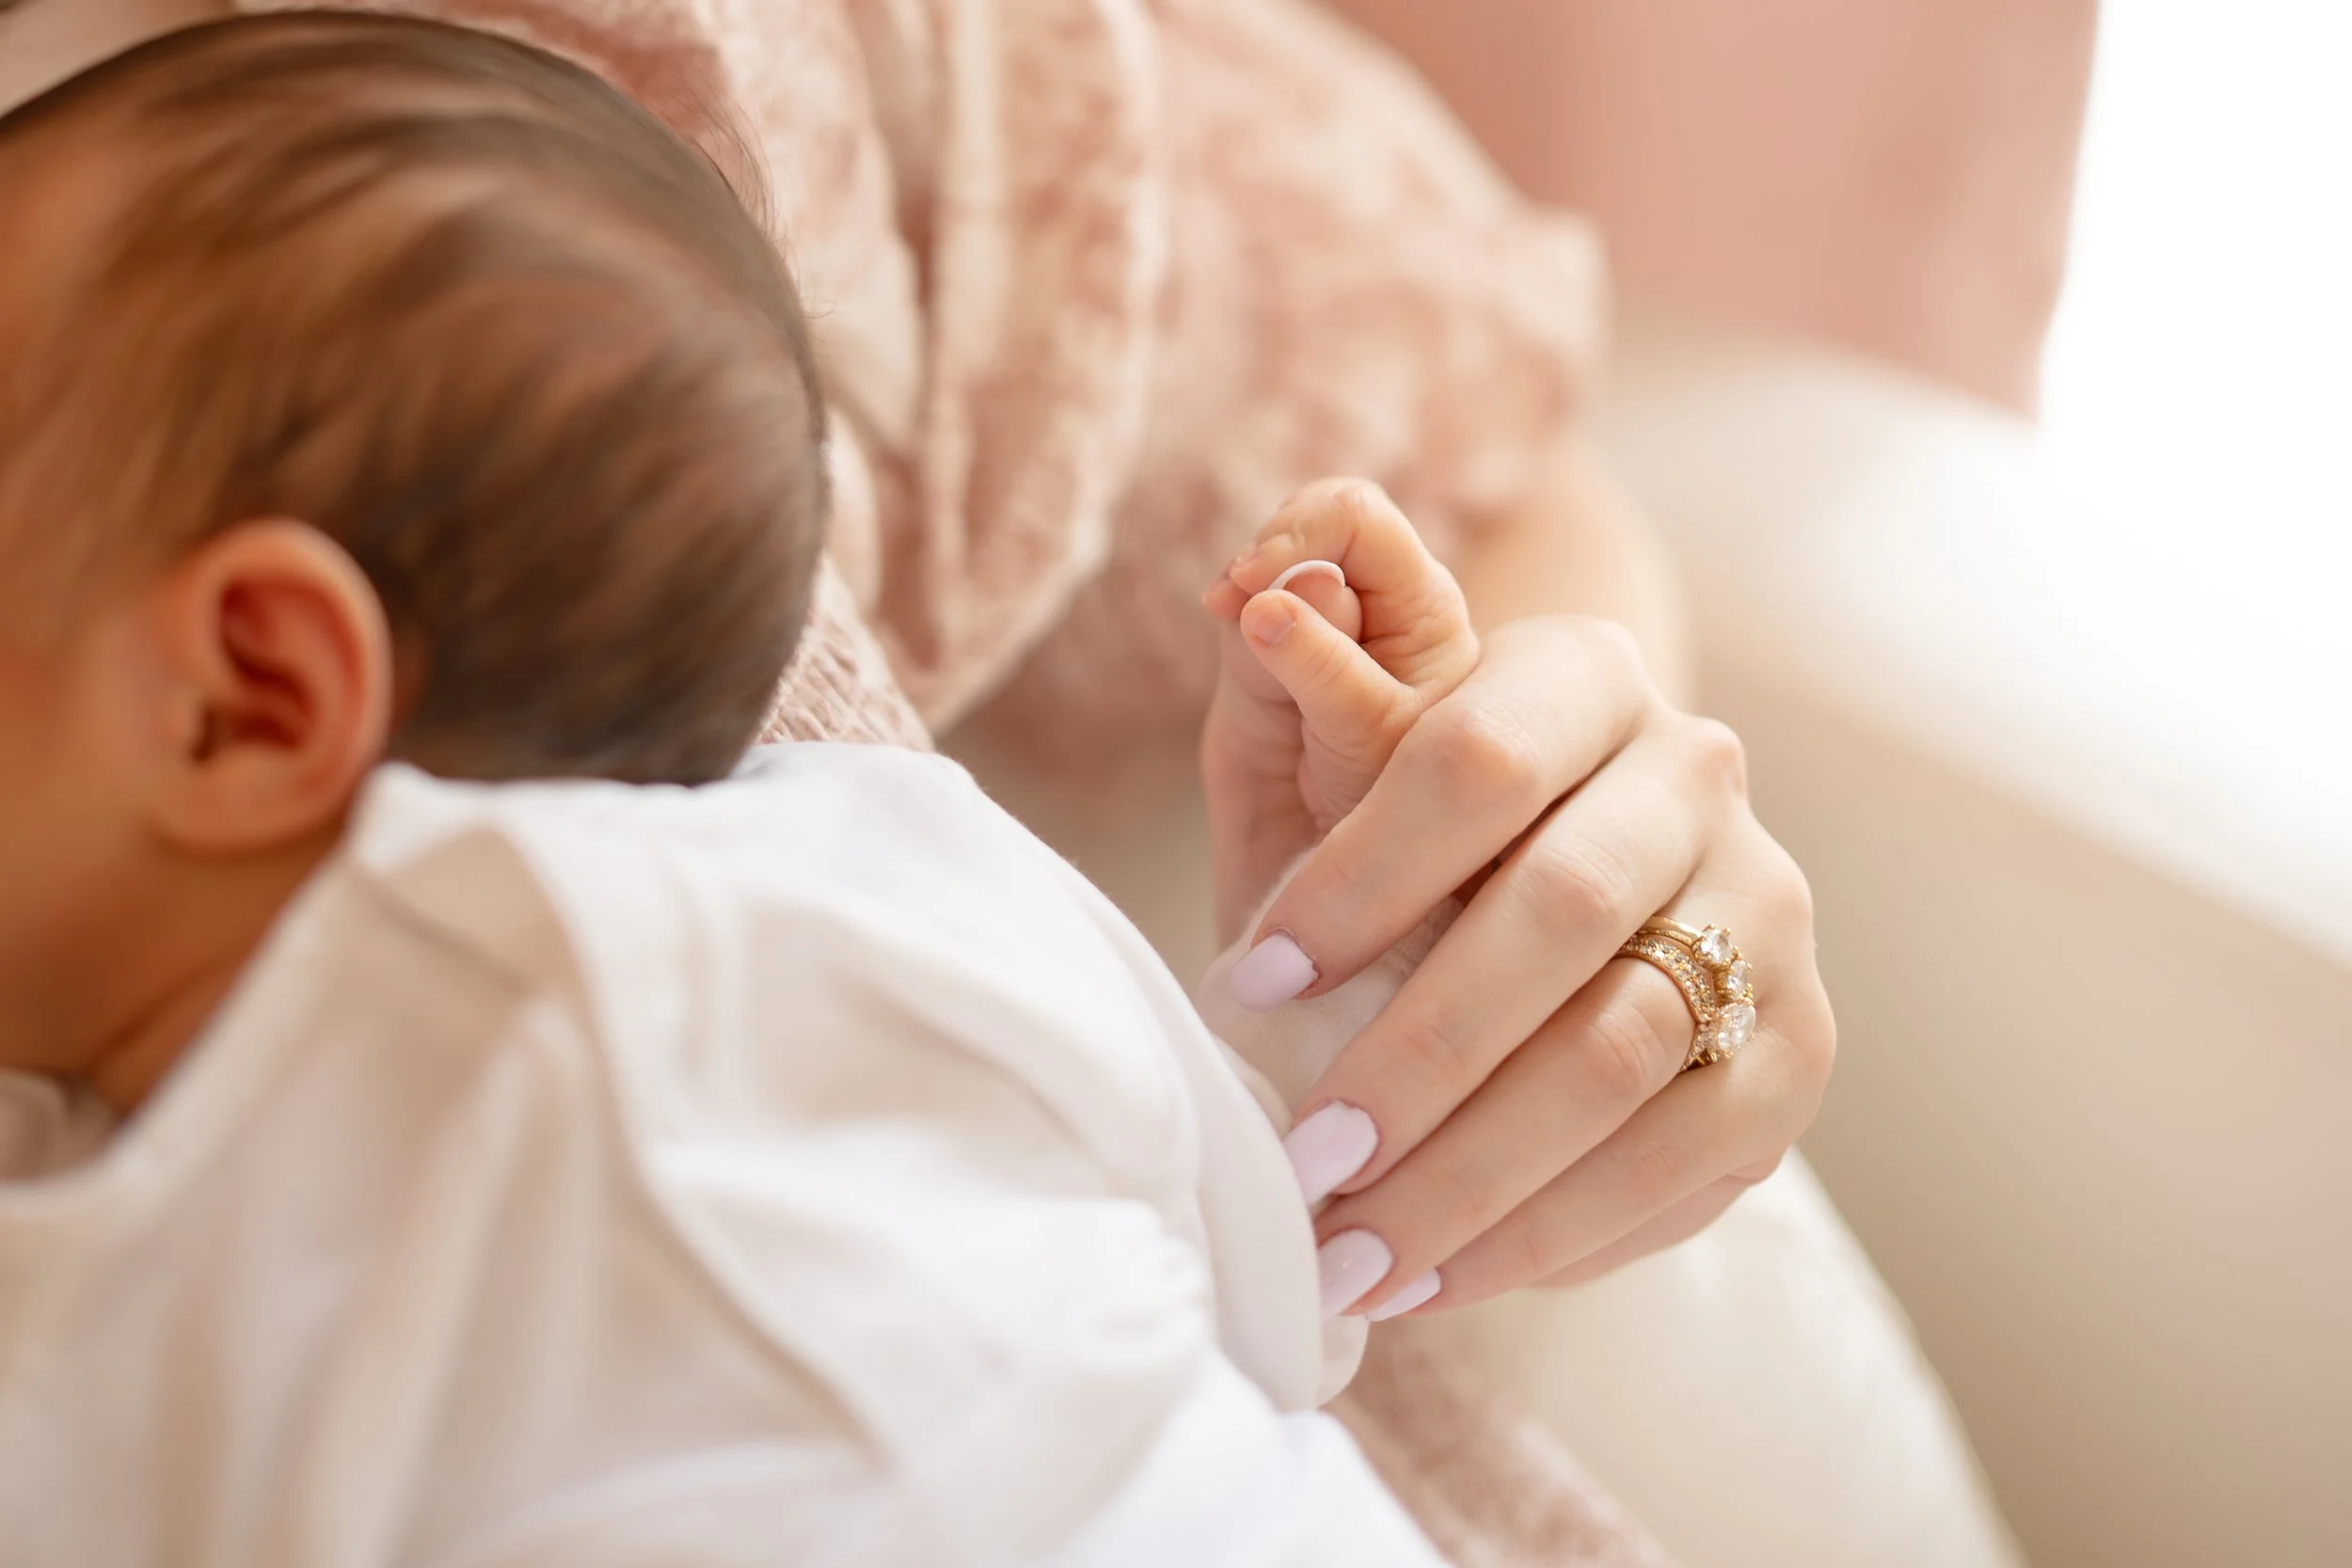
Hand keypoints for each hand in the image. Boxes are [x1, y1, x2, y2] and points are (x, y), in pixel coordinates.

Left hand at [1204, 480, 1833, 1317]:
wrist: (1532, 943)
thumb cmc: (1395, 852)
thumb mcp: (1324, 773)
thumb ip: (1300, 688)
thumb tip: (1263, 588)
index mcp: (1577, 676)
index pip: (1478, 756)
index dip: (1359, 875)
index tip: (1248, 981)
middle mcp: (1696, 772)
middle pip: (1563, 911)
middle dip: (1417, 1053)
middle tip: (1304, 1158)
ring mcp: (1767, 911)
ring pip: (1627, 1047)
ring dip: (1474, 1174)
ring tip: (1354, 1256)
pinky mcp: (1796, 1047)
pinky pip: (1682, 1154)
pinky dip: (1549, 1232)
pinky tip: (1440, 1278)